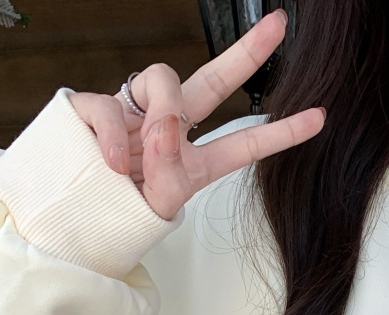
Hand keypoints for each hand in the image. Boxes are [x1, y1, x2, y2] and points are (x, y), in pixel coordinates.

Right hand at [68, 11, 324, 221]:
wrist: (69, 216)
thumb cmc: (116, 213)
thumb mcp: (155, 205)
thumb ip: (167, 170)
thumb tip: (165, 125)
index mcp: (195, 160)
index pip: (244, 142)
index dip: (281, 132)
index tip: (319, 117)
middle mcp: (170, 128)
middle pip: (212, 82)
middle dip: (246, 53)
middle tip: (278, 24)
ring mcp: (135, 112)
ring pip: (163, 79)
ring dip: (163, 111)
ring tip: (149, 146)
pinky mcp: (96, 105)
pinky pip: (111, 106)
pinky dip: (114, 135)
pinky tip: (114, 161)